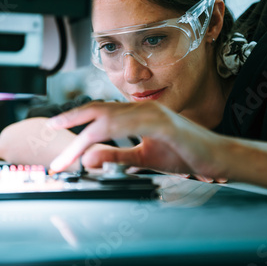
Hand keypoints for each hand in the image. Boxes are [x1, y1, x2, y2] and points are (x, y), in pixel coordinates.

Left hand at [48, 101, 229, 179]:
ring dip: (86, 134)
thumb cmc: (184, 155)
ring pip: (111, 118)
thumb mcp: (142, 158)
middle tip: (49, 127)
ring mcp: (153, 114)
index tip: (55, 130)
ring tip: (68, 151)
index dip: (77, 120)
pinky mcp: (165, 123)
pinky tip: (98, 140)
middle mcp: (141, 109)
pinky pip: (133, 124)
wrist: (217, 158)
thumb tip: (88, 158)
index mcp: (136, 116)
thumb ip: (116, 156)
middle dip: (72, 117)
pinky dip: (114, 131)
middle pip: (99, 109)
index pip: (100, 115)